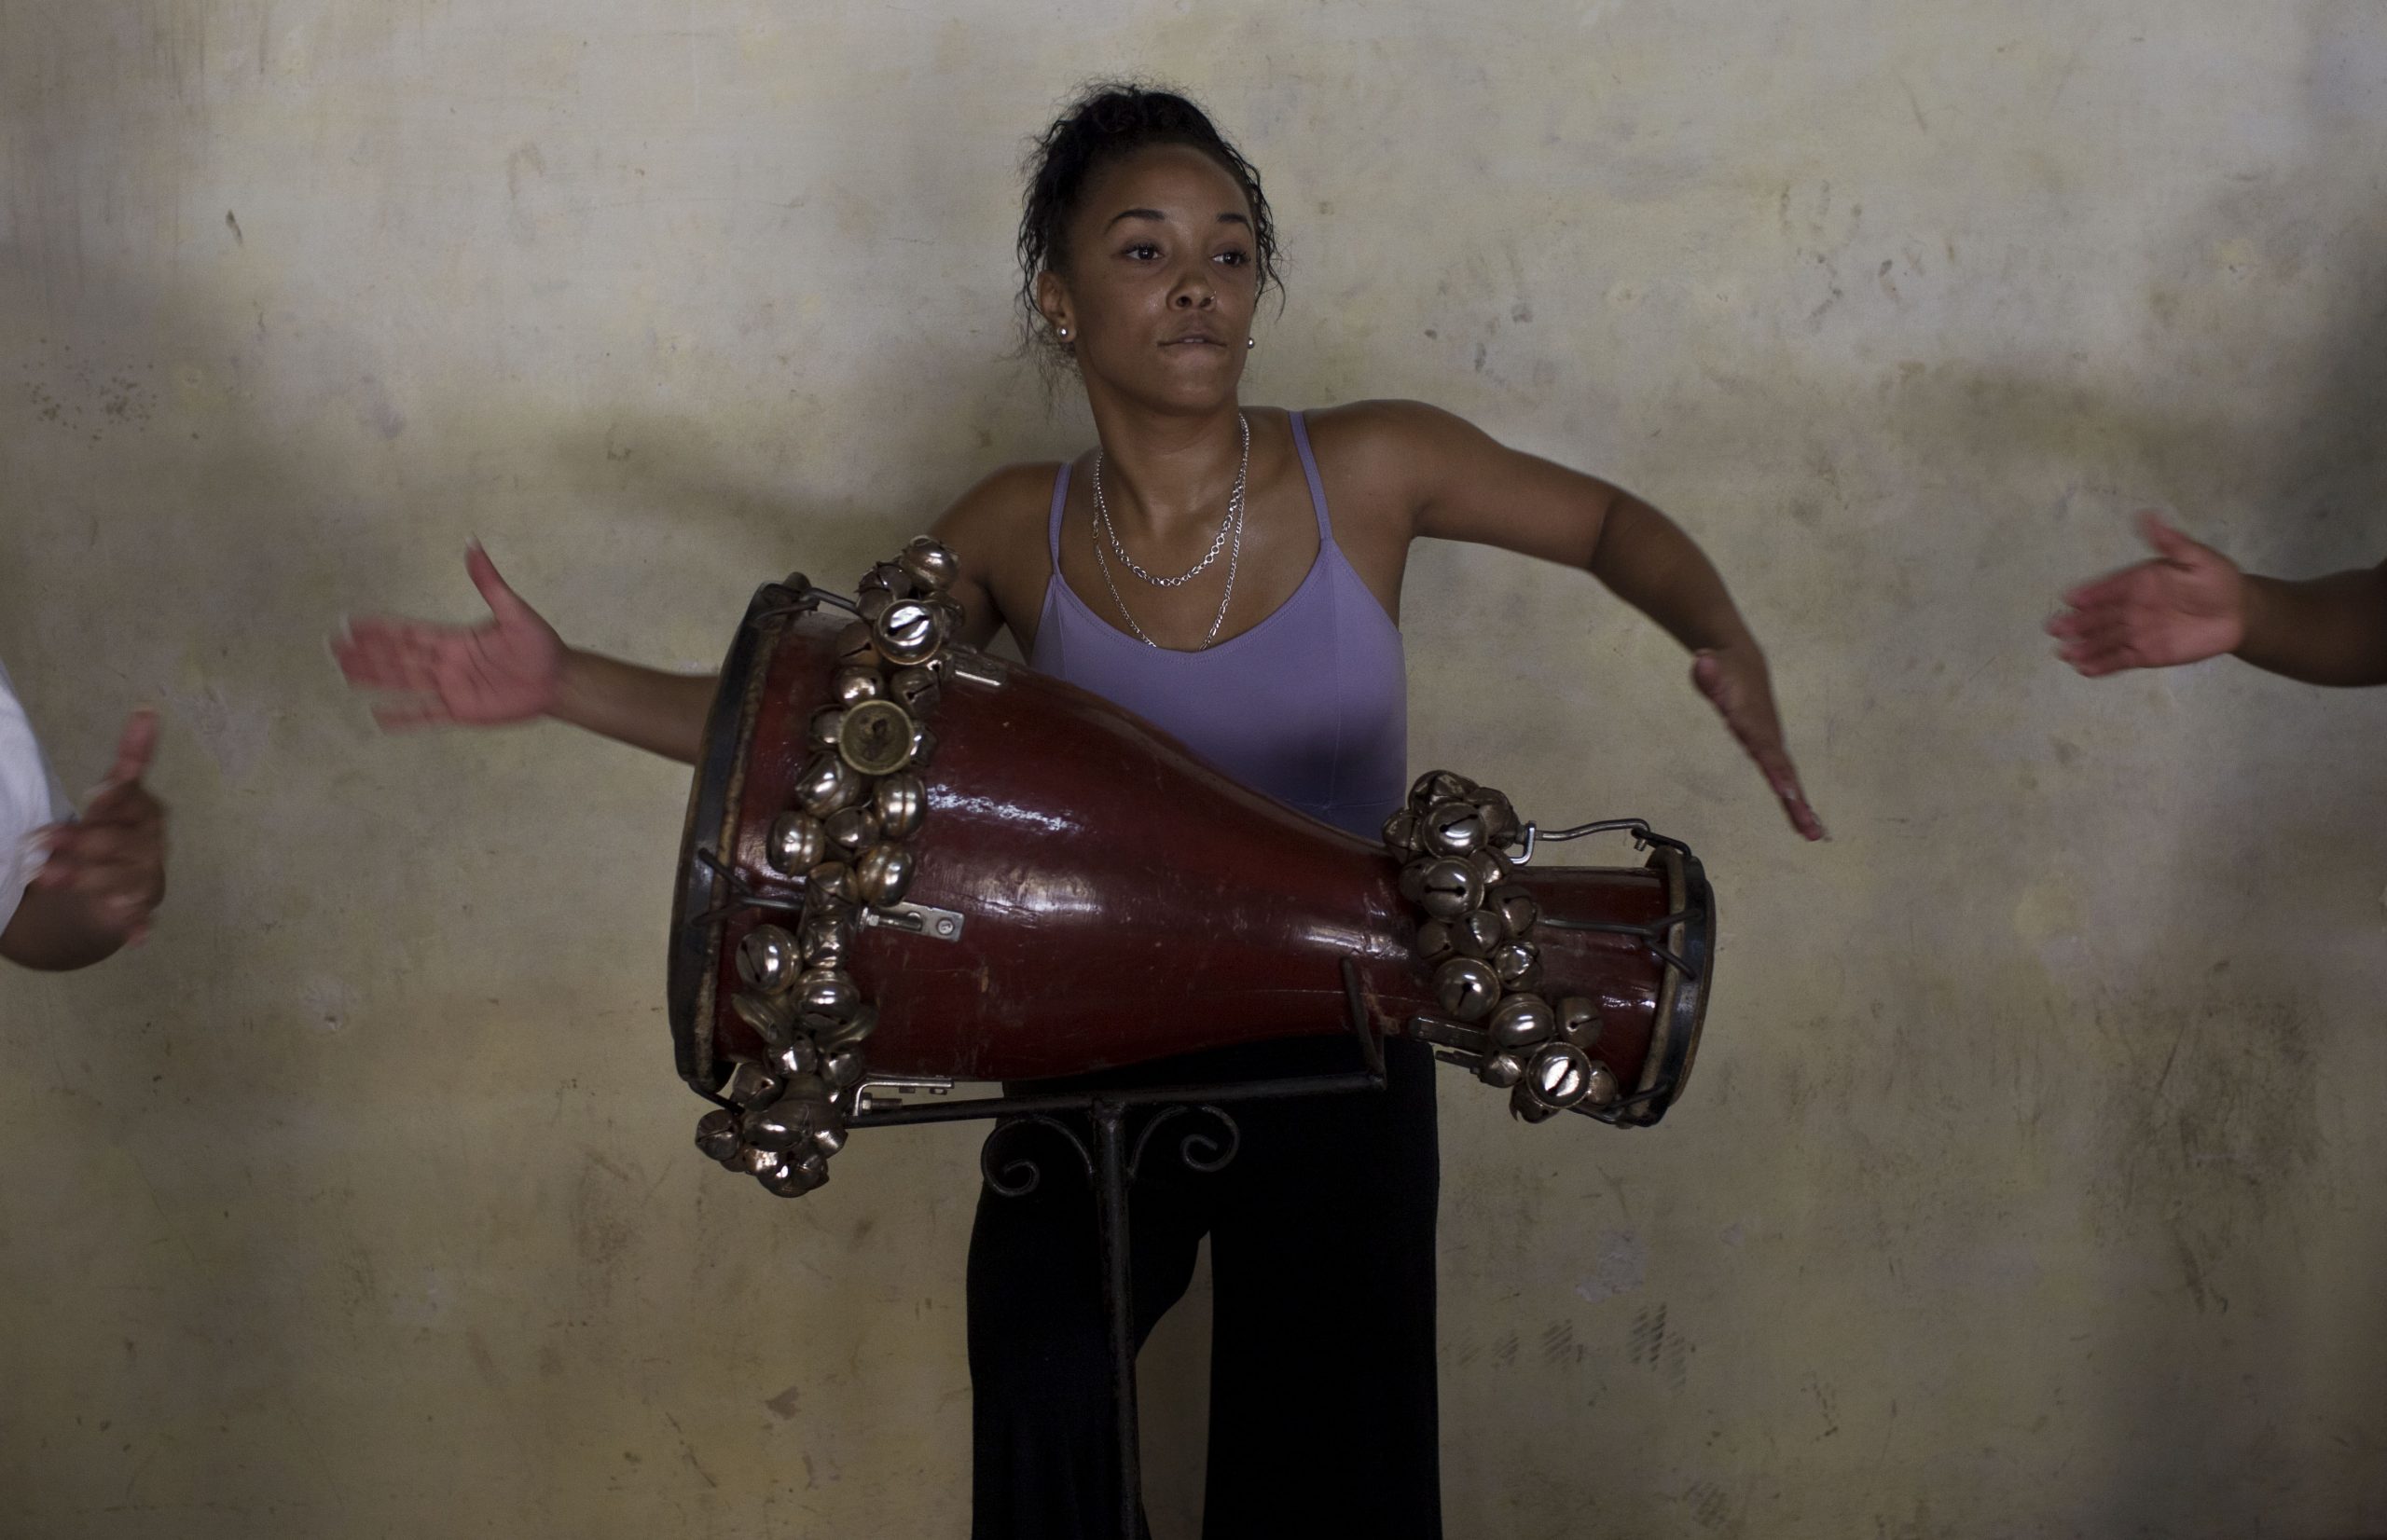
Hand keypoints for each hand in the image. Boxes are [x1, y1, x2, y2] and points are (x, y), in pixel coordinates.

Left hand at [30, 708, 167, 946]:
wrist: (118, 887)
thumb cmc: (108, 834)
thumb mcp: (107, 800)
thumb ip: (131, 760)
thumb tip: (149, 712)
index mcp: (145, 809)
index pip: (130, 797)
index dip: (111, 797)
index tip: (97, 793)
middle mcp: (151, 842)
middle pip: (119, 841)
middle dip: (80, 842)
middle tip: (36, 842)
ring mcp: (147, 876)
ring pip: (120, 878)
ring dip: (84, 879)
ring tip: (45, 878)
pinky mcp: (140, 907)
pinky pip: (137, 916)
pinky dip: (135, 924)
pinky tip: (134, 934)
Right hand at [335, 543, 564, 726]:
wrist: (559, 680)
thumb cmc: (540, 645)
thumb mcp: (515, 611)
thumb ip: (489, 582)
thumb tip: (472, 545)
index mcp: (454, 639)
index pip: (409, 633)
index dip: (380, 629)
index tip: (352, 623)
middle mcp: (447, 663)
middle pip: (398, 658)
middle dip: (367, 653)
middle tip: (334, 648)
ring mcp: (452, 688)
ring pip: (405, 683)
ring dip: (375, 679)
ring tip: (345, 675)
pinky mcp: (462, 711)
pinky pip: (428, 715)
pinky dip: (404, 717)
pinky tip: (379, 716)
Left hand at [1691, 646, 1825, 840]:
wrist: (1743, 663)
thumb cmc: (1722, 667)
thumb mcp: (1710, 667)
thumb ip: (1708, 671)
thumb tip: (1704, 662)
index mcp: (1752, 720)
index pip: (1765, 749)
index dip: (1775, 770)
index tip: (1787, 793)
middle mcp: (1767, 736)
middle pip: (1783, 772)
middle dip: (1795, 800)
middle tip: (1810, 829)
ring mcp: (1771, 745)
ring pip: (1787, 779)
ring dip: (1800, 807)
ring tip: (1813, 834)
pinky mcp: (1770, 751)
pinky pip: (1783, 778)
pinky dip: (1794, 800)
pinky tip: (1805, 823)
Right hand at [2048, 512, 2244, 675]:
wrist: (2238, 613)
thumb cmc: (2217, 581)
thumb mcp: (2196, 557)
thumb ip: (2170, 542)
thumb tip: (2147, 515)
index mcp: (2140, 582)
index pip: (2109, 588)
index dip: (2091, 594)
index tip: (2071, 600)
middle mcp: (2132, 607)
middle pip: (2099, 617)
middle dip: (2076, 623)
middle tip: (2054, 628)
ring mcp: (2137, 632)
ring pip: (2105, 640)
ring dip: (2084, 646)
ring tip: (2063, 653)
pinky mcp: (2146, 653)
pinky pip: (2120, 659)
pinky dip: (2102, 665)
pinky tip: (2084, 669)